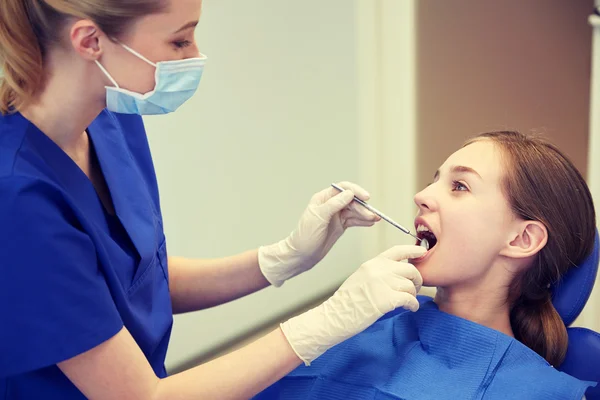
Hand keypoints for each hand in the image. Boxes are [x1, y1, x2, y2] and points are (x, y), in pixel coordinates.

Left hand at [258, 182, 379, 286]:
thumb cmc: (305, 236)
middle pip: (351, 201)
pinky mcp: (340, 226)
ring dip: (365, 214)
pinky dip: (363, 221)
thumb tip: (349, 193)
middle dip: (362, 207)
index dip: (355, 191)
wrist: (301, 255)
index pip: (343, 189)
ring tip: (375, 219)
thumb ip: (334, 205)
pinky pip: (354, 221)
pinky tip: (370, 223)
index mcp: (323, 199)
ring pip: (354, 211)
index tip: (366, 197)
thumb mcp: (318, 218)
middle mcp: (331, 205)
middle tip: (372, 215)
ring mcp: (336, 216)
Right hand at [280, 245, 426, 364]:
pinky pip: (410, 299)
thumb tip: (397, 275)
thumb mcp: (361, 278)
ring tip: (407, 302)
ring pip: (410, 286)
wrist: (335, 316)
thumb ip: (378, 272)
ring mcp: (382, 283)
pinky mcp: (386, 299)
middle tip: (413, 289)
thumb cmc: (347, 302)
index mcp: (372, 263)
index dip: (413, 251)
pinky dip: (413, 305)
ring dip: (412, 295)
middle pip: (410, 269)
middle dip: (416, 280)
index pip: (397, 251)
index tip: (423, 252)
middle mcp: (378, 270)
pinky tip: (410, 308)